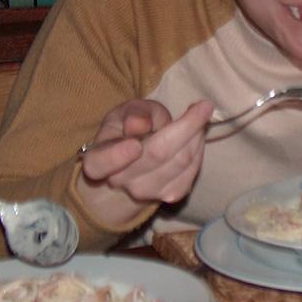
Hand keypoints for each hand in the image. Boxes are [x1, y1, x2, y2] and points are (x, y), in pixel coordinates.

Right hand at [77, 100, 213, 227]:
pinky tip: (197, 135)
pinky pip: (192, 170)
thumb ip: (133, 113)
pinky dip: (200, 149)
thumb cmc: (126, 132)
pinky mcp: (171, 195)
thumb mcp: (124, 113)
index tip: (134, 144)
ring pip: (181, 161)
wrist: (133, 166)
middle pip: (156, 155)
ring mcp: (146, 192)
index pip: (100, 163)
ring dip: (196, 135)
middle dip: (185, 127)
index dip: (116, 157)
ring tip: (198, 116)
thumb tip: (138, 126)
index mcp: (98, 161)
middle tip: (203, 106)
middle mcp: (119, 182)